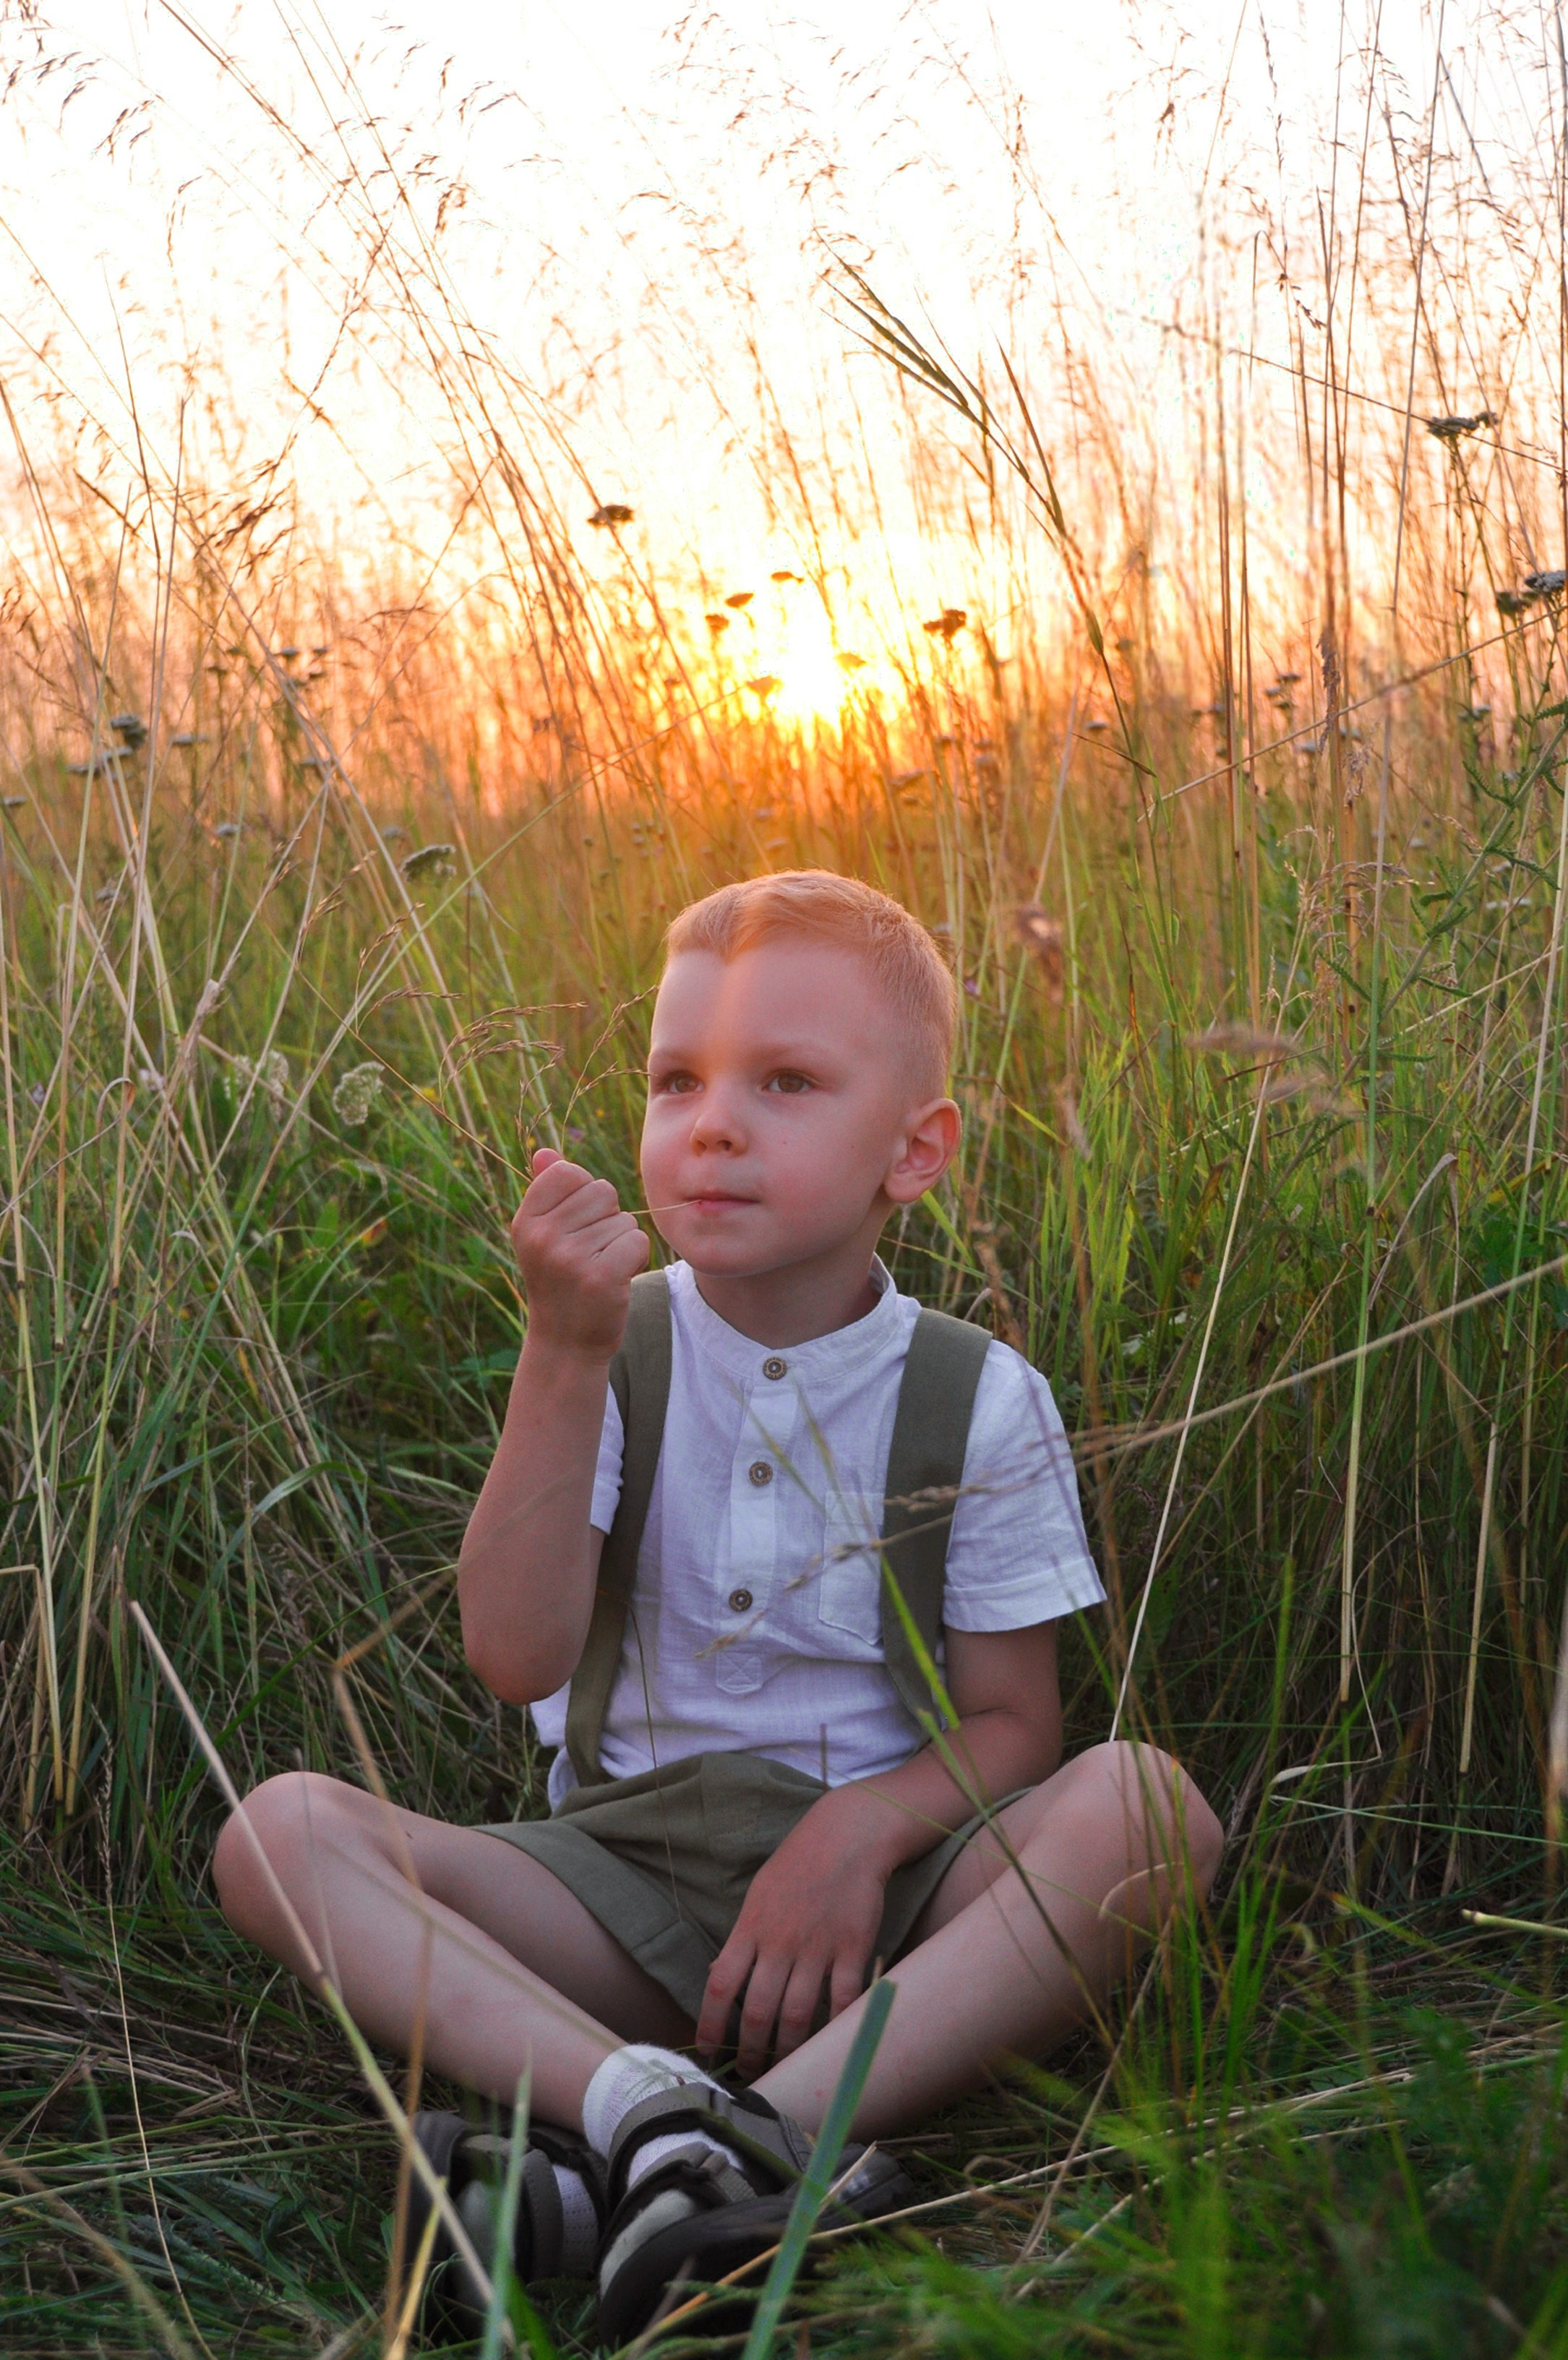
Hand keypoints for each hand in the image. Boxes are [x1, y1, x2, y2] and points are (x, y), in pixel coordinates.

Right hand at [510, 1147, 648, 1359]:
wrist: (565, 1342)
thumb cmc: (559, 1281)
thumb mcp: (543, 1235)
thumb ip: (546, 1191)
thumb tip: (545, 1151)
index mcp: (525, 1221)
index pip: (569, 1172)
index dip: (583, 1194)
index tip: (574, 1226)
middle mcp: (542, 1237)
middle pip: (602, 1191)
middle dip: (605, 1218)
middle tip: (589, 1253)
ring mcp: (570, 1258)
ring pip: (623, 1218)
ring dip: (620, 1241)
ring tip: (600, 1267)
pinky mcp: (601, 1277)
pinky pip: (637, 1239)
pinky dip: (635, 1256)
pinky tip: (616, 1278)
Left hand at [695, 1789, 893, 2076]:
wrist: (846, 1835)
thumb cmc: (797, 1865)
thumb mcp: (758, 1895)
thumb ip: (741, 1939)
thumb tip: (717, 1978)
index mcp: (750, 1928)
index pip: (720, 1986)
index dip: (711, 2025)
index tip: (707, 2052)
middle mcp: (780, 1943)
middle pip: (758, 2012)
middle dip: (750, 2052)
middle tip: (750, 2075)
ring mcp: (817, 1947)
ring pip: (797, 2015)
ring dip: (788, 2050)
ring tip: (784, 2069)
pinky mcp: (853, 1948)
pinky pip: (843, 1999)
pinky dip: (835, 2027)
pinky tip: (829, 2045)